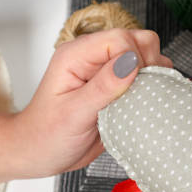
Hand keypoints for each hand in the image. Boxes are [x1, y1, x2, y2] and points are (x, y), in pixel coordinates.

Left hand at [0, 29, 171, 190]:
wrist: (40, 153)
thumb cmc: (46, 135)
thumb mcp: (73, 114)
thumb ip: (102, 87)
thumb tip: (131, 63)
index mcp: (77, 55)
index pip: (120, 39)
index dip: (135, 60)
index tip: (133, 88)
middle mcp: (93, 58)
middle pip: (138, 41)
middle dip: (149, 64)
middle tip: (142, 94)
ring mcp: (107, 72)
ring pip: (145, 57)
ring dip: (152, 77)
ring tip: (142, 100)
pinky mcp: (117, 87)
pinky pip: (144, 78)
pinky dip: (151, 89)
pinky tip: (143, 105)